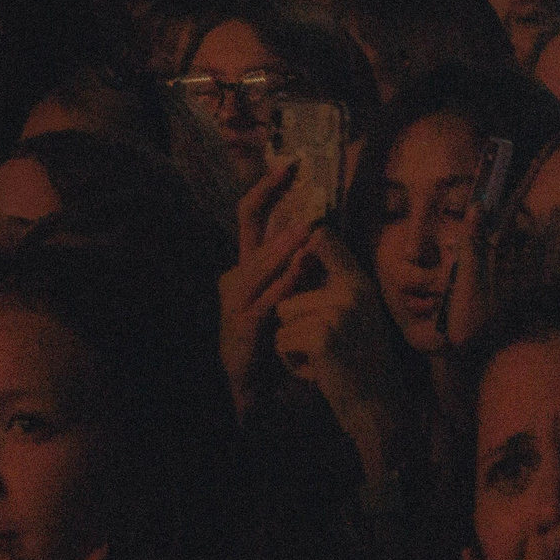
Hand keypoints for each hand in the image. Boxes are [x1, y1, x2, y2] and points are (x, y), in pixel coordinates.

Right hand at [217, 159, 317, 411]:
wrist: (264, 397)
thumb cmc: (282, 341)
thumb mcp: (296, 294)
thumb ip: (304, 263)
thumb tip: (324, 226)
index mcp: (250, 267)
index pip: (252, 217)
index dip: (269, 188)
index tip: (291, 162)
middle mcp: (237, 280)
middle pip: (251, 234)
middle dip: (272, 205)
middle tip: (297, 179)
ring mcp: (235, 306)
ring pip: (257, 267)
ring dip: (282, 246)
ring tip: (307, 227)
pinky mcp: (241, 332)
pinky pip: (264, 303)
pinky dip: (282, 286)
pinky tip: (300, 271)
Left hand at [270, 231, 401, 410]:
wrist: (377, 404)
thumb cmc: (360, 360)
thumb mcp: (356, 313)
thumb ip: (334, 285)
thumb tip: (305, 247)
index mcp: (359, 282)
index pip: (326, 240)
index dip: (306, 241)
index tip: (304, 241)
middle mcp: (351, 291)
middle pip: (288, 296)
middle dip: (293, 324)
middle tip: (324, 345)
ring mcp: (338, 312)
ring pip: (282, 318)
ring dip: (292, 343)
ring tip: (321, 356)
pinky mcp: (322, 337)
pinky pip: (281, 341)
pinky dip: (291, 362)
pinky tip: (318, 370)